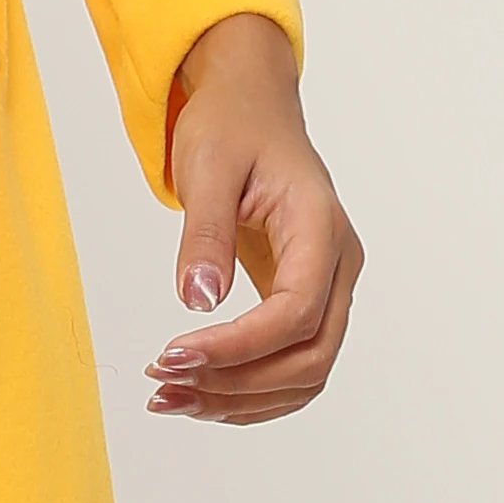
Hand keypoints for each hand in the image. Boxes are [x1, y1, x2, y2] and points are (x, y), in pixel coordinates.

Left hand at [146, 14, 362, 423]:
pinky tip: (198, 392)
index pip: (295, 313)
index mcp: (321, 229)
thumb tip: (199, 301)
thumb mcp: (208, 166)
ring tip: (172, 398)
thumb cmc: (232, 124)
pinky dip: (249, 389)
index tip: (172, 357)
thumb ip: (205, 234)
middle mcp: (337, 265)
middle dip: (238, 384)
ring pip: (305, 372)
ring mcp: (328, 285)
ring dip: (241, 398)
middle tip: (165, 387)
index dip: (237, 347)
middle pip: (310, 357)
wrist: (250, 104)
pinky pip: (292, 362)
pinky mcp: (305, 299)